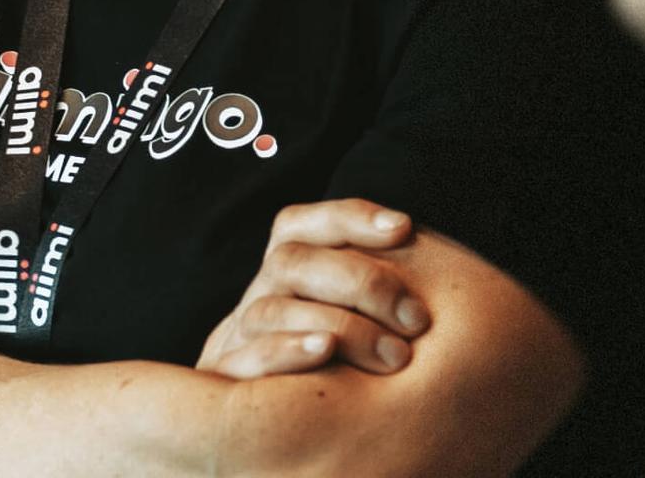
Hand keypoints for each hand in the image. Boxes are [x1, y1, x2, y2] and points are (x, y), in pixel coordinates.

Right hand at [193, 199, 434, 378]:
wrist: (257, 425)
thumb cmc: (336, 363)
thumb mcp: (351, 316)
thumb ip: (374, 287)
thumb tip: (417, 248)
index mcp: (283, 270)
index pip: (300, 224)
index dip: (350, 218)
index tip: (402, 227)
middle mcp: (258, 296)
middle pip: (291, 261)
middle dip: (361, 283)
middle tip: (417, 320)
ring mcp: (238, 338)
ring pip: (270, 309)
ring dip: (337, 324)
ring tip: (393, 353)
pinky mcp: (226, 381)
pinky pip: (244, 360)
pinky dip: (287, 351)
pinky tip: (326, 352)